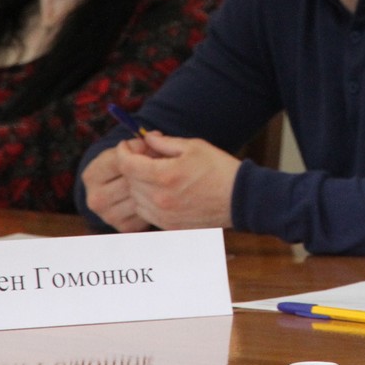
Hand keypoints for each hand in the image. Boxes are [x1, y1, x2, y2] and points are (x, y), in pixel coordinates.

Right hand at [81, 141, 153, 231]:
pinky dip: (155, 202)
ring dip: (155, 186)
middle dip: (149, 169)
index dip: (140, 150)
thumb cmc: (124, 164)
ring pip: (142, 196)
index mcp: (91, 175)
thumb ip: (138, 143)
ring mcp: (108, 215)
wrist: (116, 190)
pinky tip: (158, 193)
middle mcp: (95, 198)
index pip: (120, 160)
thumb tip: (153, 136)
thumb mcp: (124, 150)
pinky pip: (148, 211)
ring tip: (160, 176)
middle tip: (162, 161)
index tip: (149, 146)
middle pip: (132, 180)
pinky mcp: (124, 227)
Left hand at [113, 132, 237, 229]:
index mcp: (164, 175)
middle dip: (132, 166)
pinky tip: (161, 191)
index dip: (124, 151)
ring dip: (139, 184)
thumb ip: (165, 143)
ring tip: (154, 174)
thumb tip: (147, 138)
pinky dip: (147, 201)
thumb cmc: (219, 169)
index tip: (127, 145)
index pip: (127, 164)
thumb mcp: (194, 146)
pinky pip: (146, 213)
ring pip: (135, 198)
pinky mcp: (170, 226)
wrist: (240, 198)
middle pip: (129, 181)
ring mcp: (164, 215)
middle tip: (145, 156)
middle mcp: (159, 198)